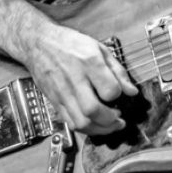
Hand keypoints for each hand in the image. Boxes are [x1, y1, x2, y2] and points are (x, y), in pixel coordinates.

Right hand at [20, 19, 137, 135]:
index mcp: (88, 62)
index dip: (119, 95)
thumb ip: (117, 70)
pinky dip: (85, 129)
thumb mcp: (99, 48)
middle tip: (118, 118)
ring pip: (81, 122)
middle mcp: (74, 79)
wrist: (39, 43)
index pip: (109, 89)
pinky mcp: (55, 101)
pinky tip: (94, 123)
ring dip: (99, 129)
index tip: (120, 94)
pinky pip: (70, 123)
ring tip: (109, 125)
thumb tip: (132, 91)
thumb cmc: (69, 43)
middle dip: (110, 120)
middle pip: (93, 110)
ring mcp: (62, 92)